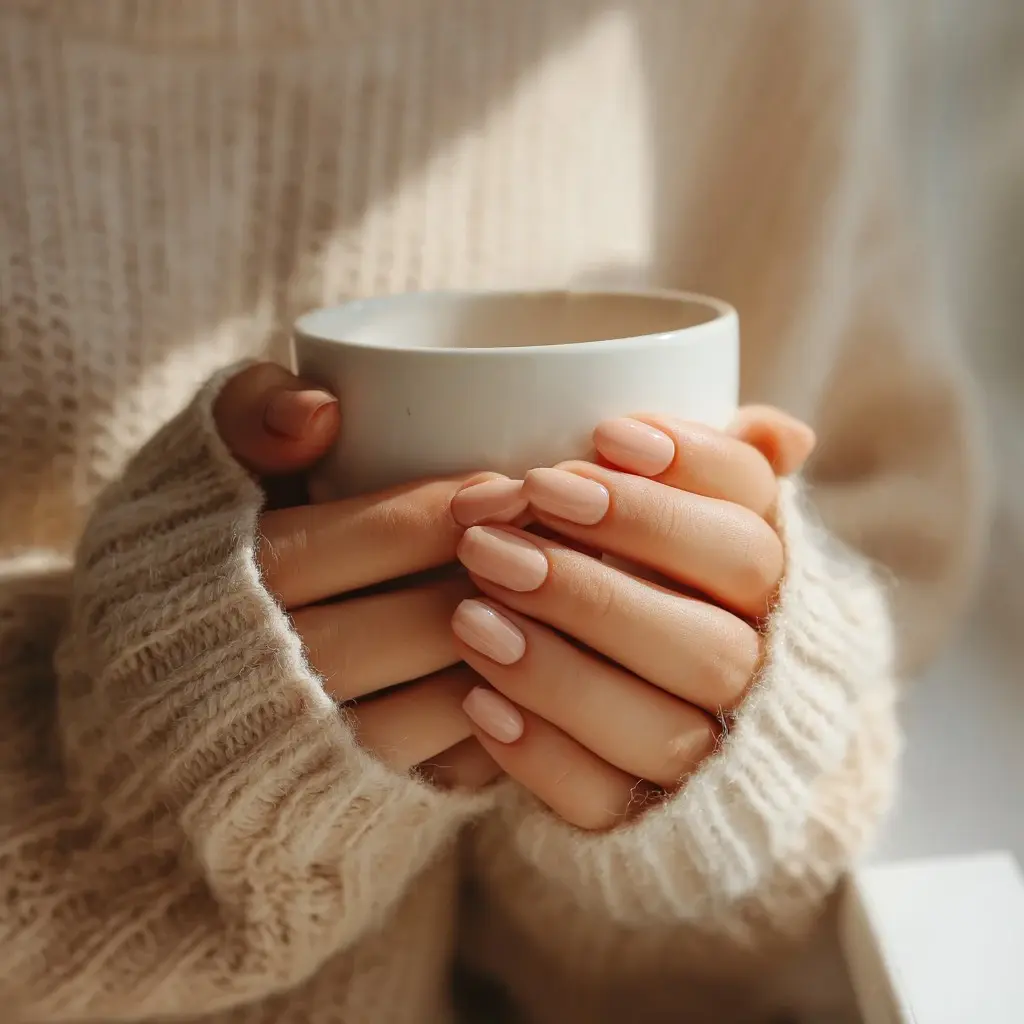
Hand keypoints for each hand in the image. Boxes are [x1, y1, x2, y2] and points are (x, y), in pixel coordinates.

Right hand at [213, 363, 524, 789]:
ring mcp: (312, 754)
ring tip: (553, 603)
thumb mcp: (189, 475)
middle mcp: (271, 680)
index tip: (510, 485)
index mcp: (233, 585)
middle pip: (429, 621)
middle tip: (557, 541)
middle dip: (508, 576)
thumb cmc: (187, 565)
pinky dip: (498, 721)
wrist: (149, 703)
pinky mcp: (346, 804)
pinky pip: (446, 772)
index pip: (383, 534)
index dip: (463, 506)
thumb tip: (323, 410)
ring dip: (515, 651)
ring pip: (446, 704)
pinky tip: (526, 676)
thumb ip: (245, 414)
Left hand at [451, 408, 815, 828]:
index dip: (691, 479)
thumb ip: (724, 477)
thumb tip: (783, 431)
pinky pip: (609, 802)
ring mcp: (713, 759)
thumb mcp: (692, 522)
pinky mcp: (654, 821)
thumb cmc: (667, 585)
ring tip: (468, 616)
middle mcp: (763, 680)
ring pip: (661, 729)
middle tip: (489, 539)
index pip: (753, 535)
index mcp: (777, 592)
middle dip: (591, 588)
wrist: (671, 712)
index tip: (604, 434)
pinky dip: (542, 752)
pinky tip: (476, 702)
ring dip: (557, 671)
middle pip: (708, 643)